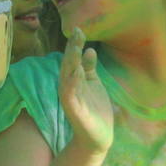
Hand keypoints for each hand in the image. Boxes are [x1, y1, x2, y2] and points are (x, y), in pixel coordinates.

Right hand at [59, 28, 112, 153]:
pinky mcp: (73, 110)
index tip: (79, 29)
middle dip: (71, 49)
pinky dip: (72, 83)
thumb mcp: (93, 84)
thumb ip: (89, 68)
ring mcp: (70, 98)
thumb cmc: (95, 109)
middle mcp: (69, 86)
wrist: (99, 136)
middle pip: (68, 64)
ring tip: (76, 47)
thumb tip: (89, 49)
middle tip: (77, 32)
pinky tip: (77, 72)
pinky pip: (69, 95)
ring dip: (70, 62)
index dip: (74, 44)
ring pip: (67, 76)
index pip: (72, 59)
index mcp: (74, 79)